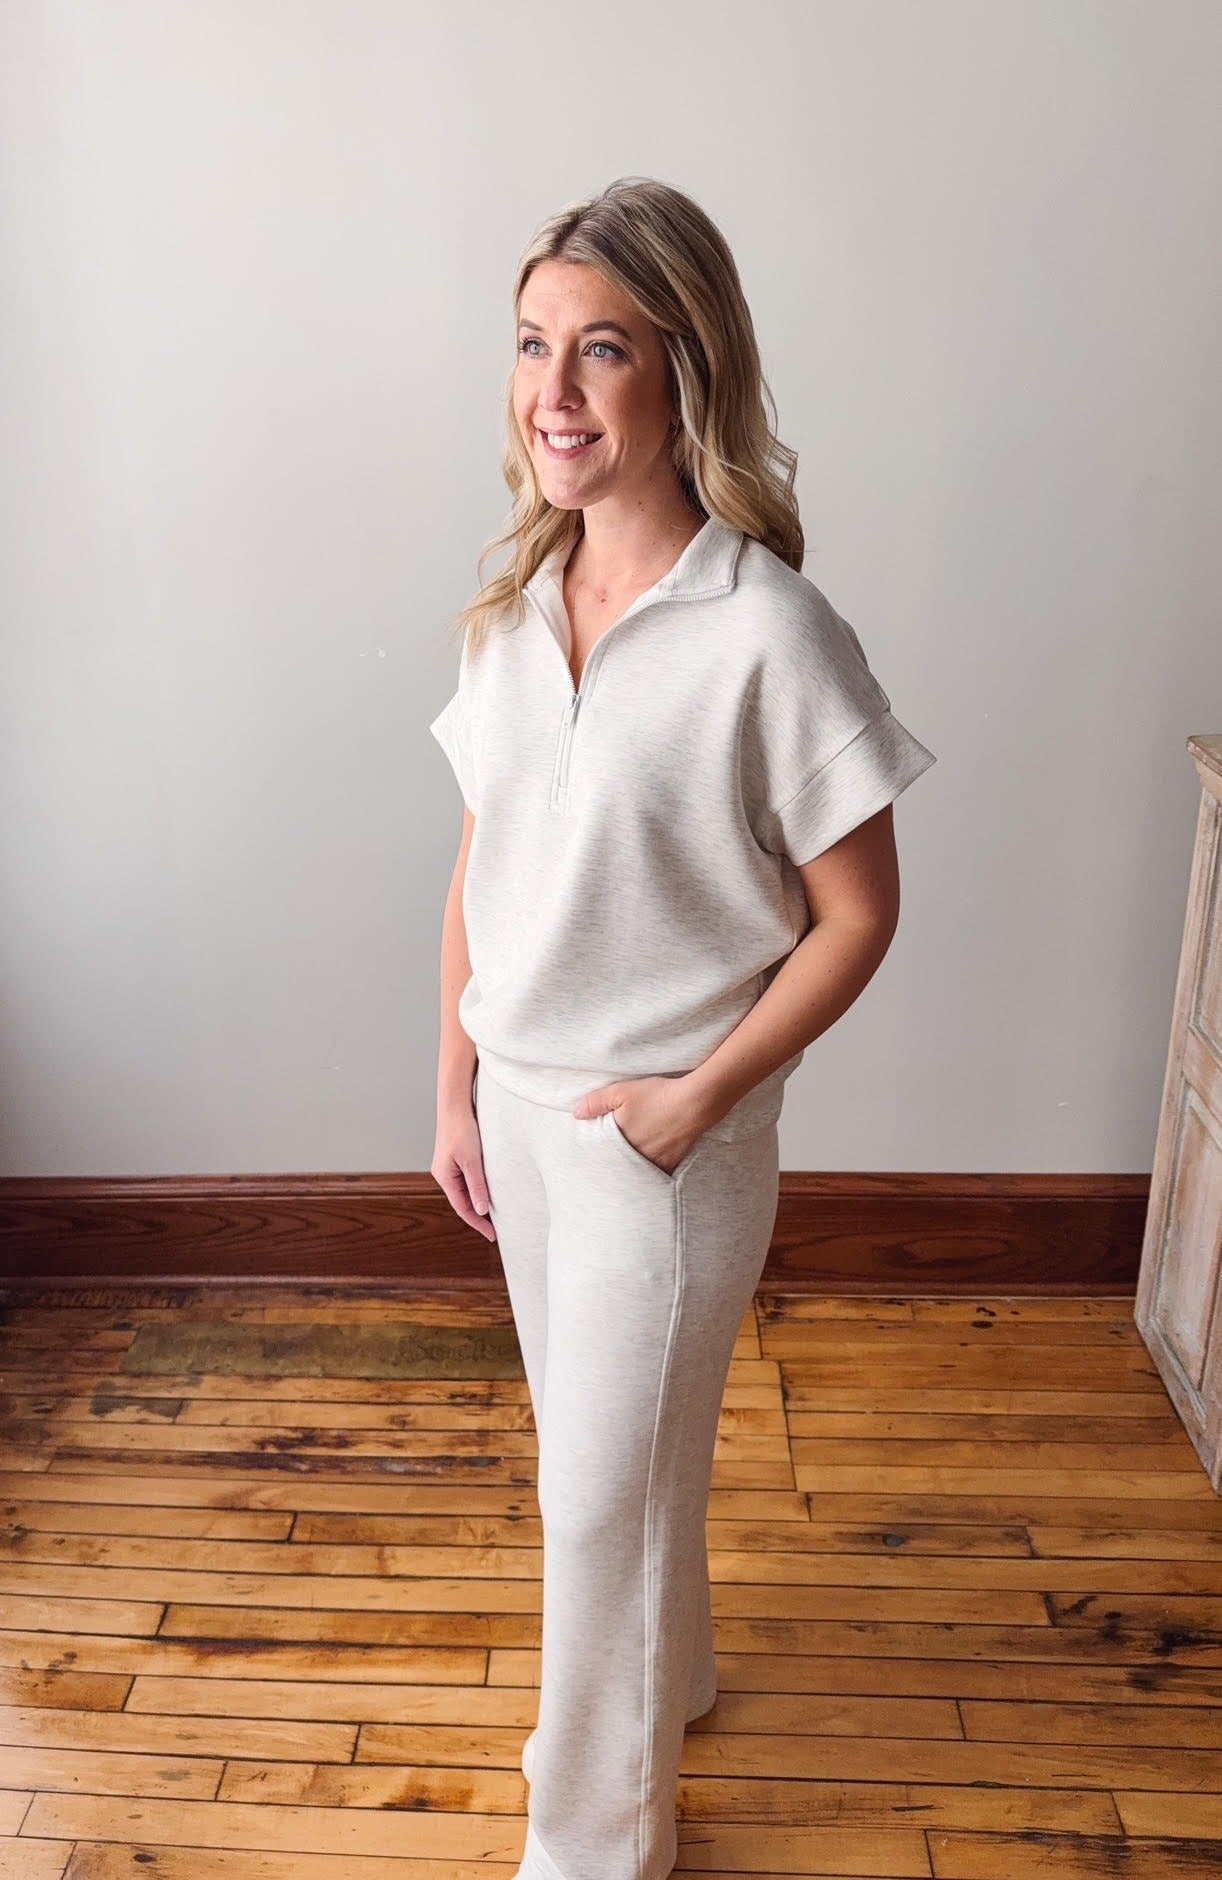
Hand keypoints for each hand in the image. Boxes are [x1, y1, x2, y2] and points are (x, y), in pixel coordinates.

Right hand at [431, 1105, 495, 1240]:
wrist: (455, 1104)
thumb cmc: (462, 1129)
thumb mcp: (472, 1160)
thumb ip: (477, 1185)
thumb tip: (481, 1211)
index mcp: (444, 1177)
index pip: (462, 1208)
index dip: (478, 1224)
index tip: (492, 1235)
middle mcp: (444, 1174)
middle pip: (463, 1202)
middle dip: (479, 1216)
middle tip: (497, 1228)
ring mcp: (449, 1166)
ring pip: (466, 1191)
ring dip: (479, 1201)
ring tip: (497, 1213)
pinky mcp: (457, 1158)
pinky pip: (468, 1179)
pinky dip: (479, 1188)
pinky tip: (490, 1190)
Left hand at [573, 1074, 709, 1176]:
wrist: (695, 1103)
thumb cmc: (657, 1095)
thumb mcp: (621, 1091)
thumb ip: (596, 1103)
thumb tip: (576, 1114)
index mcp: (621, 1141)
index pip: (601, 1155)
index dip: (594, 1158)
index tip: (588, 1161)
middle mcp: (636, 1156)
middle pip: (617, 1168)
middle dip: (611, 1168)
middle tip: (605, 1171)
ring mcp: (654, 1162)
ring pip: (636, 1174)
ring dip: (629, 1172)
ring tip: (625, 1170)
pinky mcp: (671, 1163)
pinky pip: (656, 1175)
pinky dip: (650, 1174)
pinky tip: (647, 1170)